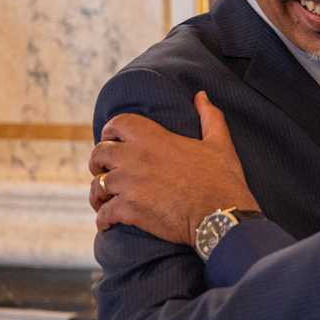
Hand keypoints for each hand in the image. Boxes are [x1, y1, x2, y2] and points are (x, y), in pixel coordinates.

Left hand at [89, 91, 258, 245]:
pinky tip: (108, 224)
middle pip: (99, 153)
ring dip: (98, 194)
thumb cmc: (222, 180)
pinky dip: (103, 219)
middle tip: (103, 171)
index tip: (111, 140)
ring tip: (103, 201)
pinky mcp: (128, 211)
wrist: (221, 217)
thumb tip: (201, 96)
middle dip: (97, 162)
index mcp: (154, 138)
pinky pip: (103, 214)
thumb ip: (209, 116)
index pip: (118, 123)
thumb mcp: (220, 143)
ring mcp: (129, 185)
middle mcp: (136, 158)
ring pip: (97, 186)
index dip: (110, 131)